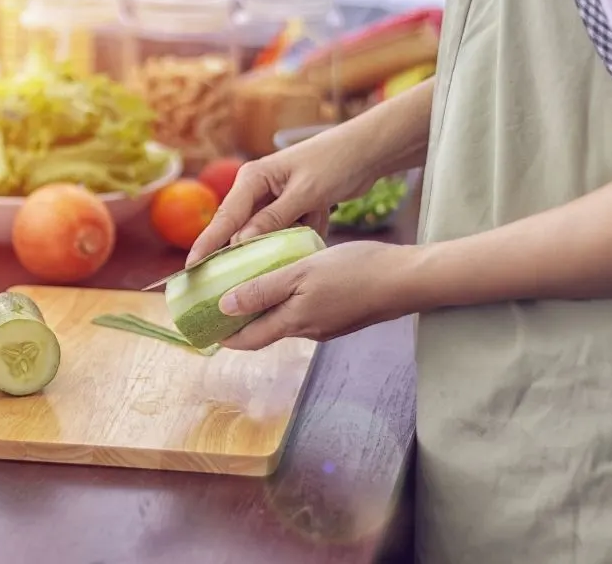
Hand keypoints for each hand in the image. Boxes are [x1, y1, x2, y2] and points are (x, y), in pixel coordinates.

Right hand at [186, 129, 378, 265]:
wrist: (367, 150)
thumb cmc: (335, 163)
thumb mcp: (304, 193)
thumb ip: (273, 218)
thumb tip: (241, 243)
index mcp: (253, 178)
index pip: (225, 217)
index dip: (208, 244)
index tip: (192, 267)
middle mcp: (258, 188)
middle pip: (241, 229)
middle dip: (241, 251)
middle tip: (226, 278)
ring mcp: (275, 199)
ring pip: (266, 234)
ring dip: (282, 241)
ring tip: (287, 245)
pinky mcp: (292, 207)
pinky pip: (287, 232)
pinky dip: (301, 233)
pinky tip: (317, 221)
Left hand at [216, 241, 416, 349]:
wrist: (407, 280)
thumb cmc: (354, 271)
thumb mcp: (301, 273)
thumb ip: (263, 290)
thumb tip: (224, 307)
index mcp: (294, 322)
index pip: (249, 339)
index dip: (225, 337)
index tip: (204, 332)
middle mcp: (309, 331)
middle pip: (266, 331)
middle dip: (242, 321)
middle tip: (220, 305)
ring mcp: (328, 326)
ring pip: (287, 320)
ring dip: (267, 309)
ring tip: (251, 287)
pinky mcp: (343, 316)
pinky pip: (307, 312)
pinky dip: (290, 302)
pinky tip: (291, 282)